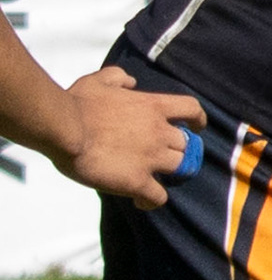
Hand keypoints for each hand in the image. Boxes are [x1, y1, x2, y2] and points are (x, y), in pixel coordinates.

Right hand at [57, 67, 206, 209]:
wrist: (65, 129)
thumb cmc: (79, 103)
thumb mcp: (101, 81)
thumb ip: (119, 78)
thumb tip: (130, 82)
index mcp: (154, 106)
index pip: (192, 109)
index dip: (197, 119)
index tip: (196, 126)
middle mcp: (160, 132)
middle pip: (186, 144)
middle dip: (177, 150)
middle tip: (163, 156)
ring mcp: (151, 157)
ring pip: (179, 168)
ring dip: (169, 173)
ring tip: (154, 179)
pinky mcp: (136, 181)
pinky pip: (157, 197)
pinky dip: (153, 200)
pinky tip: (141, 201)